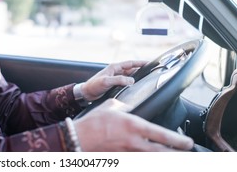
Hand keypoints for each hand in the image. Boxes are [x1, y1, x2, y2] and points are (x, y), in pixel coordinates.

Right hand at [74, 99, 193, 151]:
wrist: (79, 138)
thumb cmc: (93, 122)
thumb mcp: (111, 107)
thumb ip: (124, 107)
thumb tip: (129, 107)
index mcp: (133, 126)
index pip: (162, 135)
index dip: (178, 141)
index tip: (188, 143)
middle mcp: (134, 142)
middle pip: (162, 153)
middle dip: (176, 155)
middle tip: (186, 154)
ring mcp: (128, 154)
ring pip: (151, 159)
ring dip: (162, 158)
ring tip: (172, 157)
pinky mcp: (122, 160)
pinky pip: (138, 161)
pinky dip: (147, 159)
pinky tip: (149, 157)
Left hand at [81, 60, 146, 101]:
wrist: (86, 93)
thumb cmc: (93, 86)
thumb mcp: (106, 81)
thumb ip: (119, 80)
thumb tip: (132, 81)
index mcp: (114, 67)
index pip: (130, 63)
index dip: (140, 62)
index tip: (149, 62)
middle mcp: (116, 71)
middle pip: (132, 69)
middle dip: (141, 69)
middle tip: (151, 71)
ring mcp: (116, 77)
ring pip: (129, 75)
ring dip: (137, 76)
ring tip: (146, 78)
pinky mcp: (115, 84)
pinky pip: (126, 81)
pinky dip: (132, 82)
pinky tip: (136, 86)